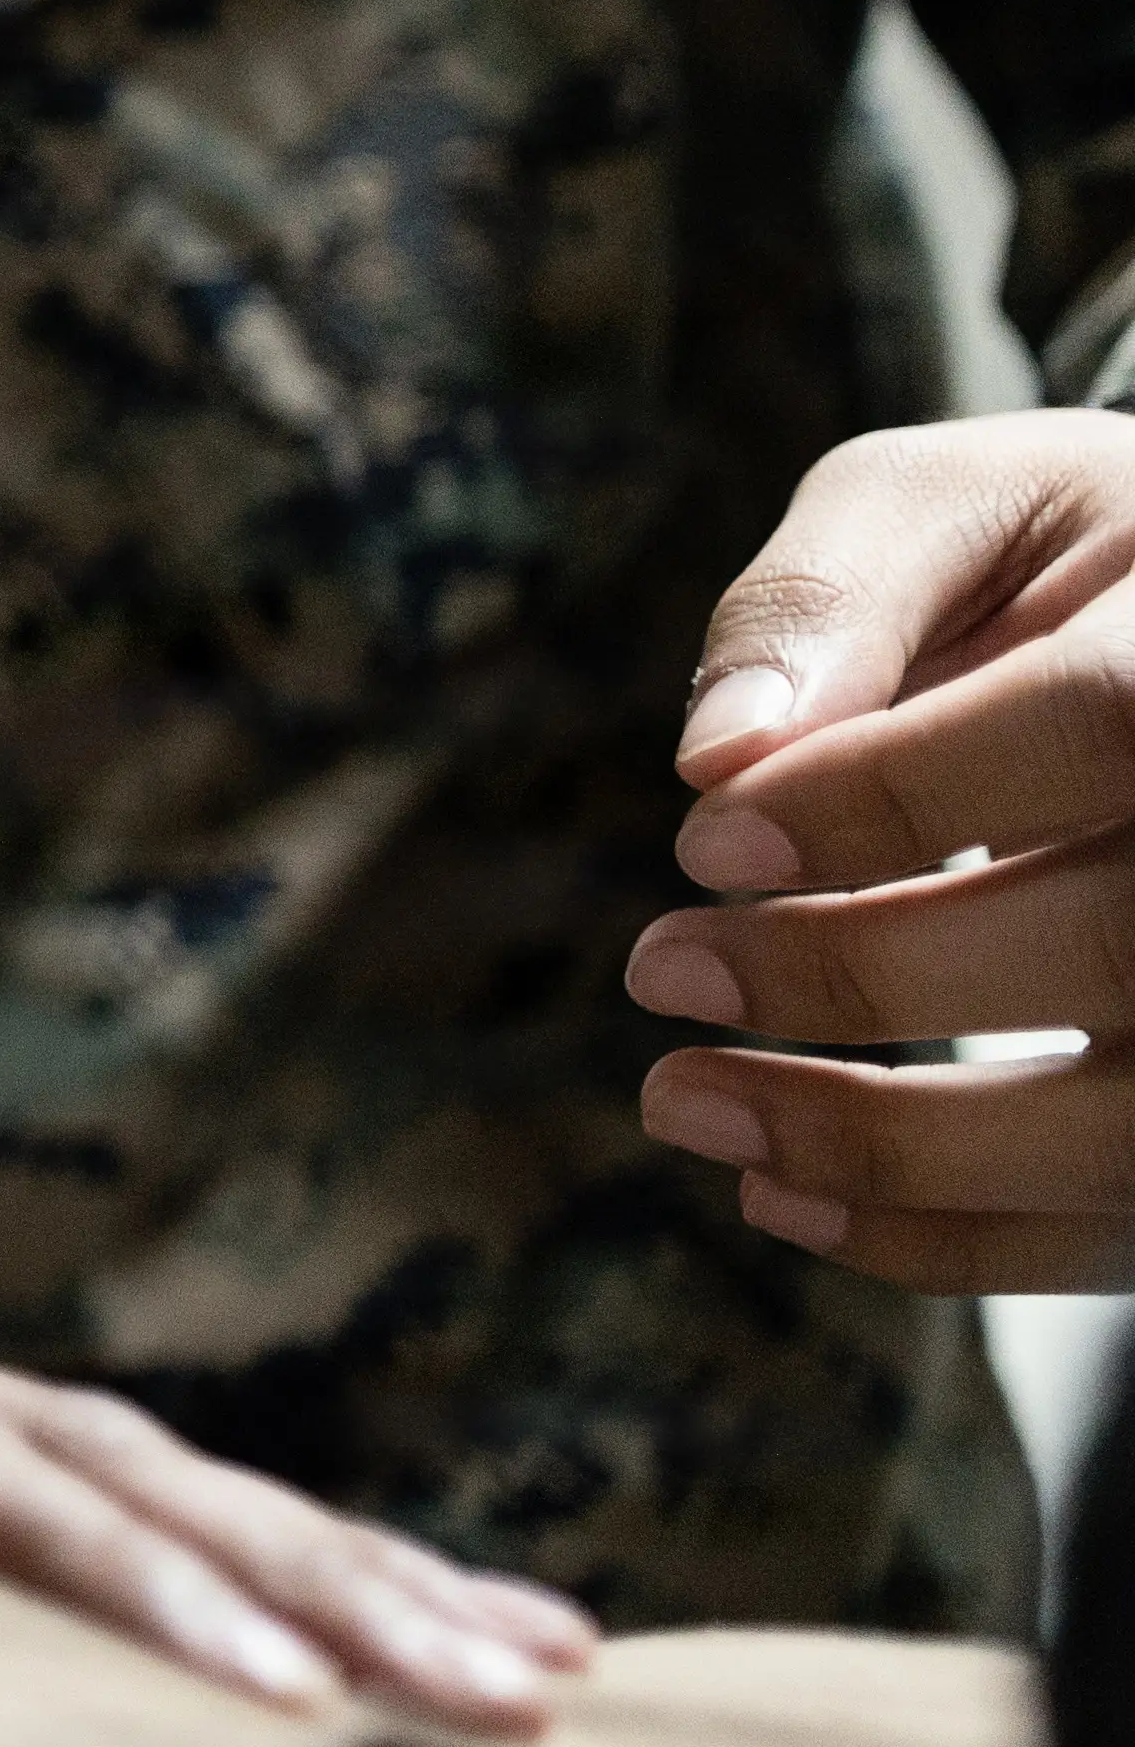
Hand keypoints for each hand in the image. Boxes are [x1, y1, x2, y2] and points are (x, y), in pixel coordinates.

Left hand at [629, 414, 1134, 1294]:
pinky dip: (959, 1239)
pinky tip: (788, 1201)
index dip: (895, 795)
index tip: (704, 840)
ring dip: (896, 1153)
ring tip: (688, 1105)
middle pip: (1126, 938)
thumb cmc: (1067, 561)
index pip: (1101, 725)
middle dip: (866, 974)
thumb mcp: (962, 507)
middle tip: (659, 969)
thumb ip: (840, 594)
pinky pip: (1132, 1219)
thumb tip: (718, 758)